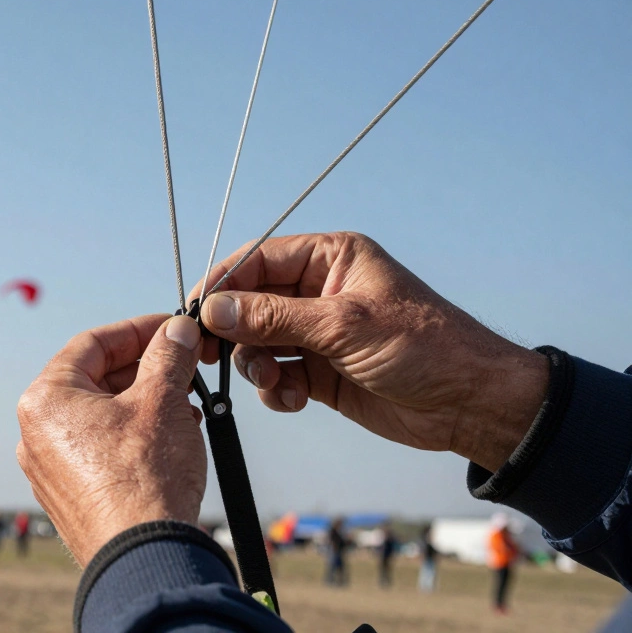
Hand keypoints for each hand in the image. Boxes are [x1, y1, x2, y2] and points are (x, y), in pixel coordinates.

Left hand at [16, 314, 215, 566]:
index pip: (92, 343)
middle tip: (187, 364)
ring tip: (188, 404)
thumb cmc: (145, 476)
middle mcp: (35, 432)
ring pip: (100, 415)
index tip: (174, 328)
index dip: (139, 330)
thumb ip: (169, 355)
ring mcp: (48, 468)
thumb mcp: (163, 400)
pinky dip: (133, 435)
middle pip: (94, 378)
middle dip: (146, 369)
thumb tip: (178, 331)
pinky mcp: (68, 496)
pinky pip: (99, 449)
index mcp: (45, 399)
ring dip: (144, 402)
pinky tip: (171, 437)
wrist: (143, 557)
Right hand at [191, 232, 546, 470]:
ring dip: (256, 364)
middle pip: (251, 303)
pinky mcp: (320, 371)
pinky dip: (276, 388)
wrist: (469, 404)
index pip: (258, 260)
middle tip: (212, 356)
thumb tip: (216, 309)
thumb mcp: (344, 325)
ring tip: (276, 381)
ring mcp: (319, 333)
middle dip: (234, 331)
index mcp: (331, 259)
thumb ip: (274, 317)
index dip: (223, 284)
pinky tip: (294, 399)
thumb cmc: (424, 347)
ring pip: (258, 342)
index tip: (195, 312)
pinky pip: (276, 374)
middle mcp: (320, 291)